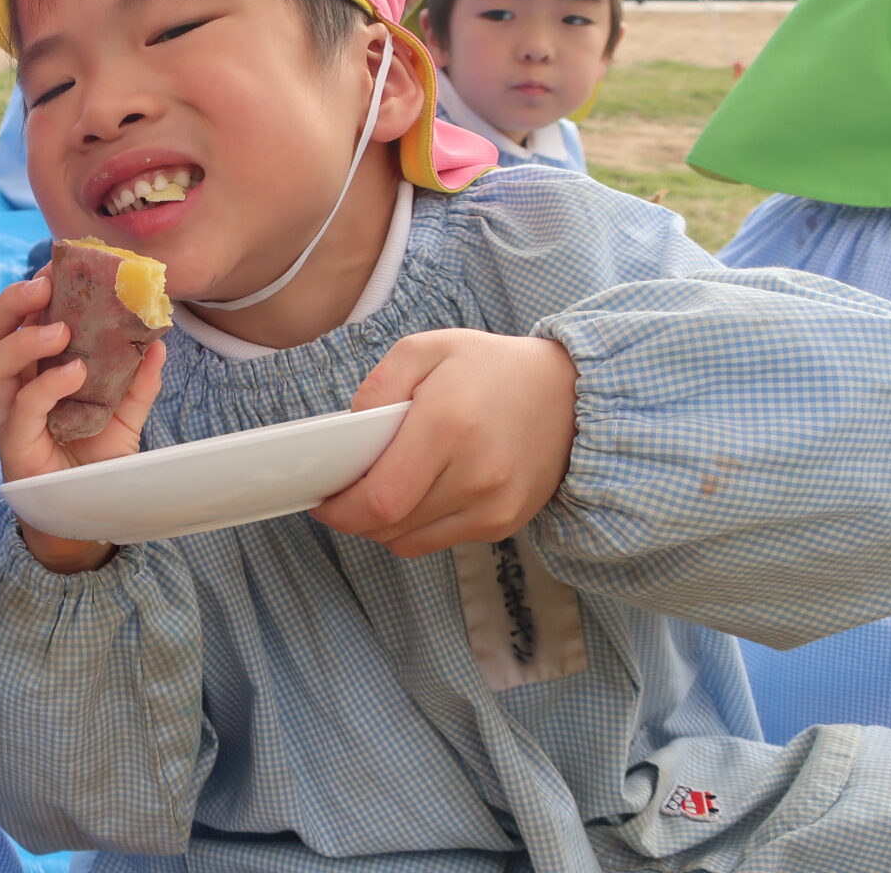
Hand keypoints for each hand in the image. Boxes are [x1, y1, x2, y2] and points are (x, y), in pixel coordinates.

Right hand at [0, 273, 165, 572]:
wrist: (90, 515)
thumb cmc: (95, 459)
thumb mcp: (124, 414)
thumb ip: (138, 380)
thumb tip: (161, 341)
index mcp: (32, 370)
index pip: (17, 320)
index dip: (30, 292)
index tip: (57, 267)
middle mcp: (13, 388)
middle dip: (10, 303)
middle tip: (43, 285)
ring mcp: (8, 416)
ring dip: (23, 339)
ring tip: (60, 329)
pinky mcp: (14, 446)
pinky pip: (20, 408)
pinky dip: (46, 385)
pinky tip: (75, 373)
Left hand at [312, 329, 578, 557]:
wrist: (570, 393)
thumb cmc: (490, 368)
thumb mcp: (425, 349)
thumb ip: (377, 388)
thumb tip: (348, 434)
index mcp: (448, 427)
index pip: (379, 498)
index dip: (339, 509)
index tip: (321, 499)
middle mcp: (476, 475)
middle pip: (388, 525)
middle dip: (352, 515)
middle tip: (342, 491)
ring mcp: (495, 506)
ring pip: (409, 541)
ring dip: (381, 523)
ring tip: (380, 487)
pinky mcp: (505, 522)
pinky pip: (438, 541)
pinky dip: (414, 525)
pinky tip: (417, 493)